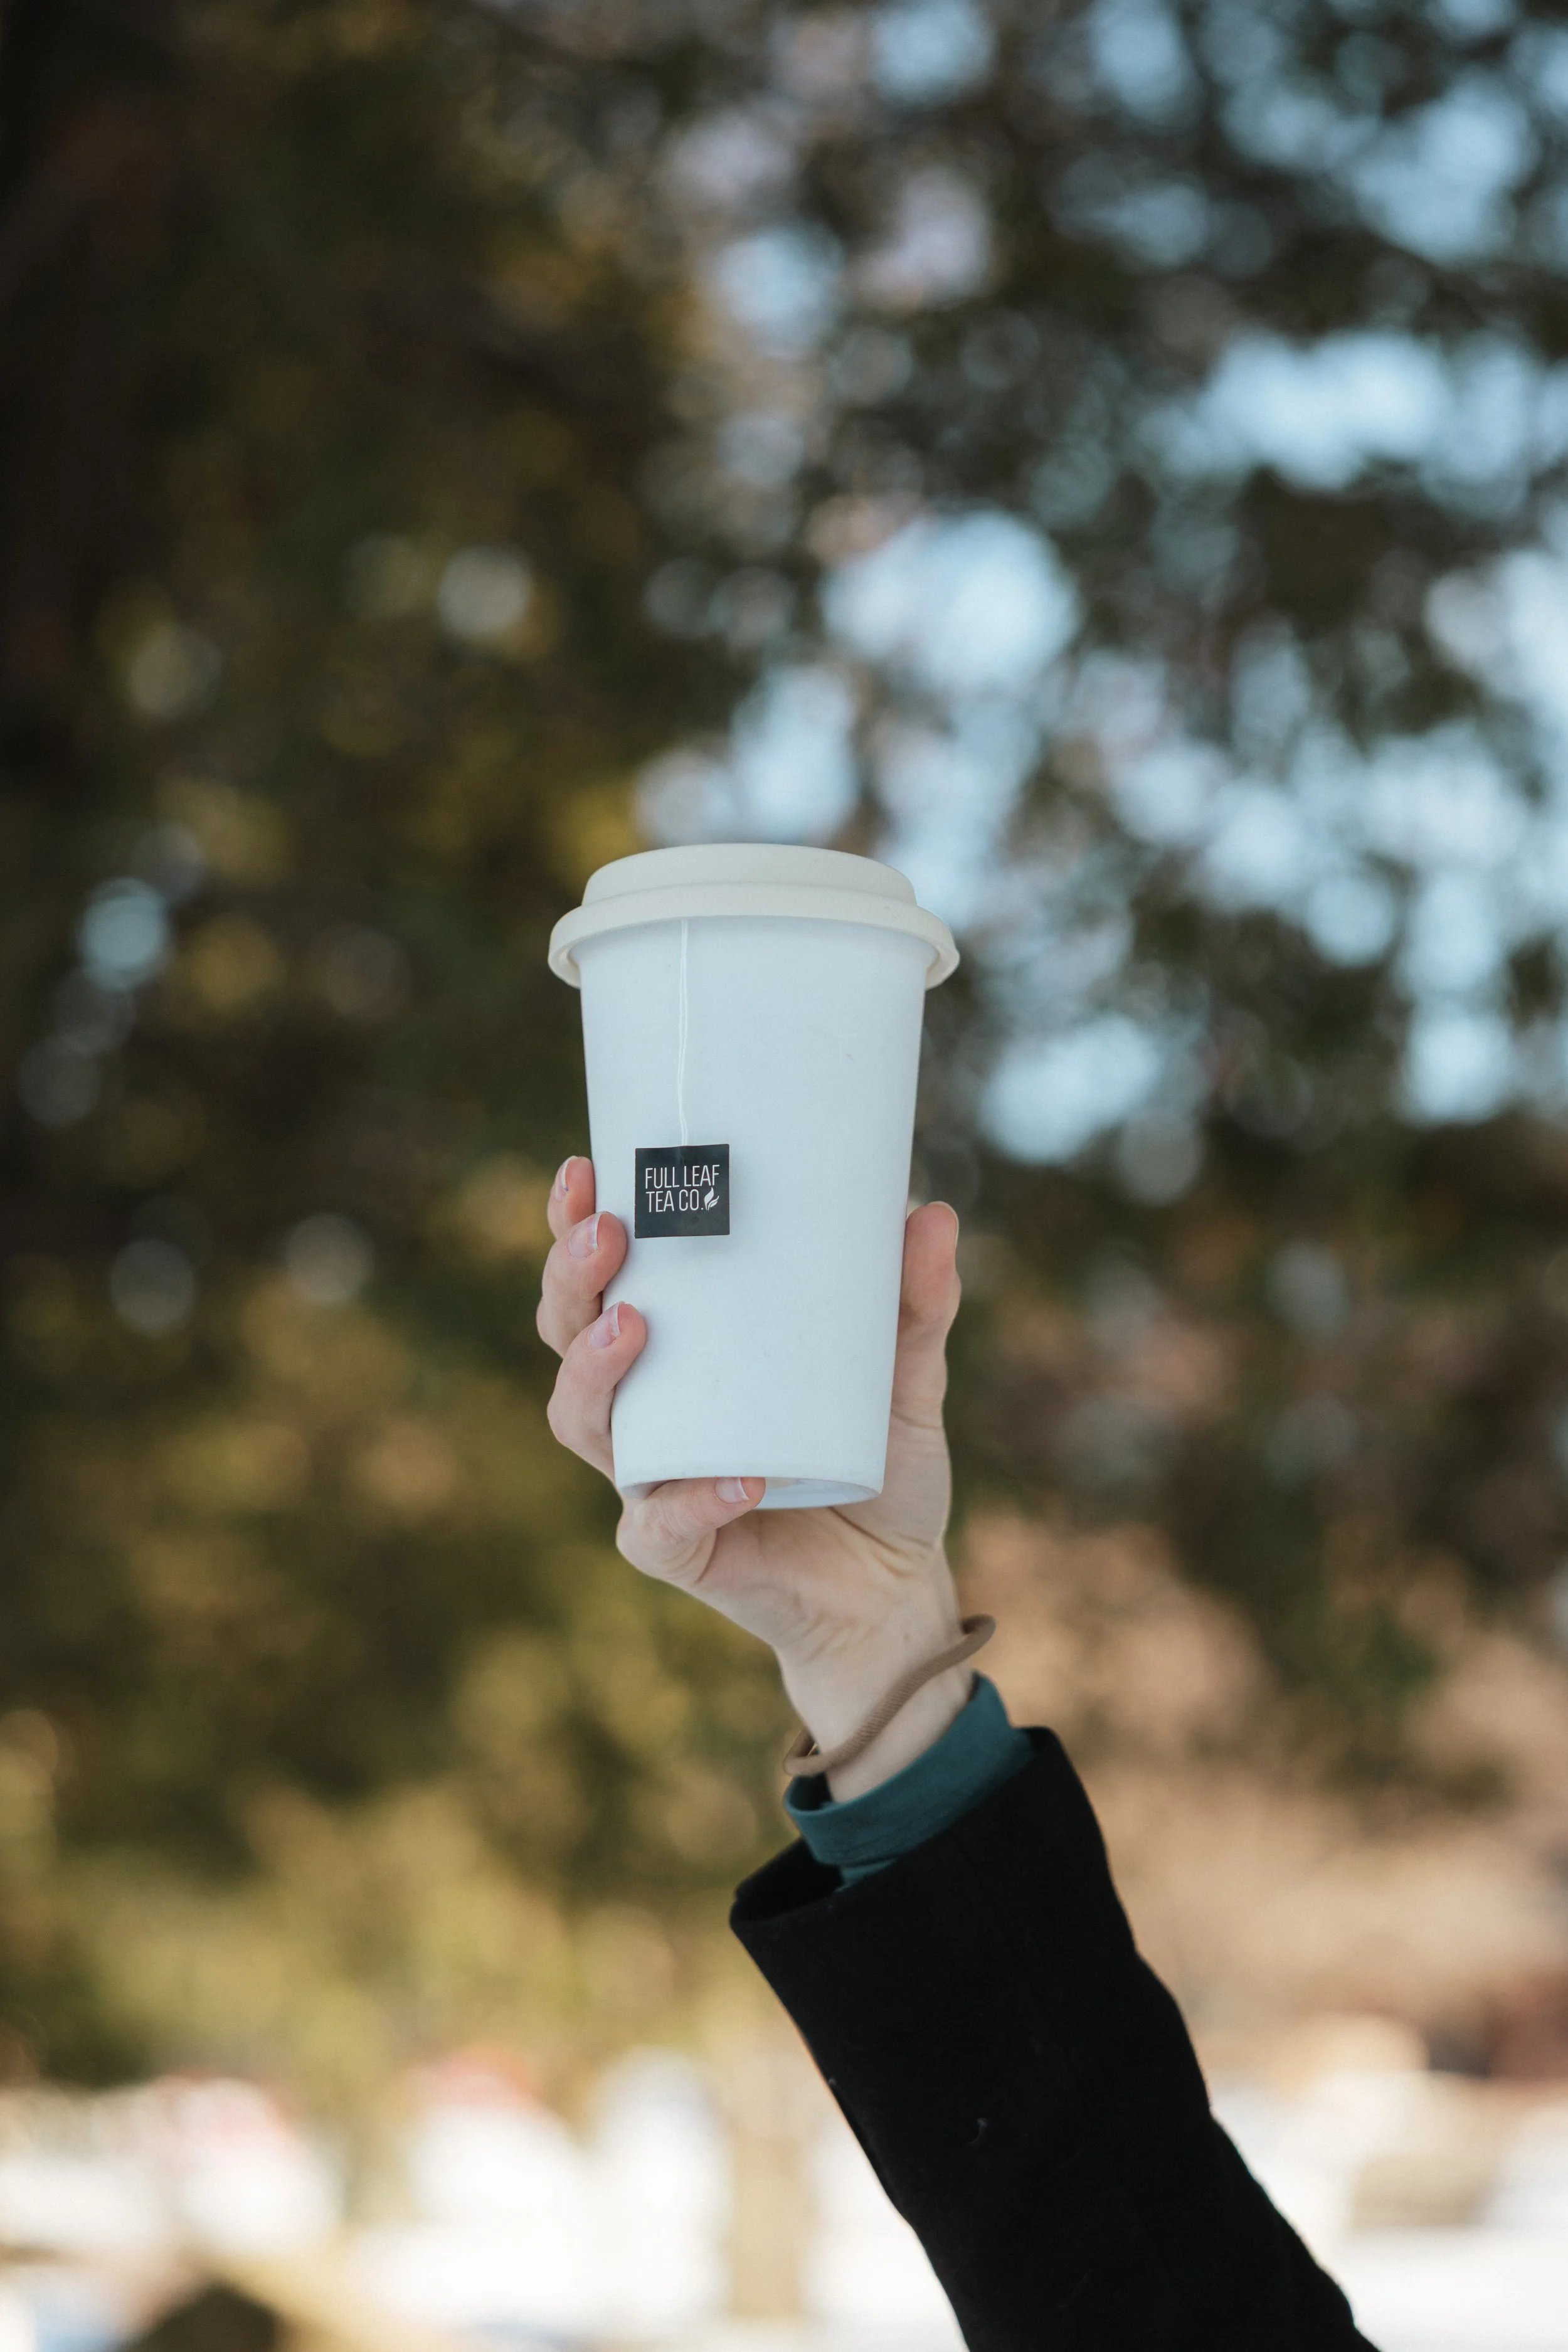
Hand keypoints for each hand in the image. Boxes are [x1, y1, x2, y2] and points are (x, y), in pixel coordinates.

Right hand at [538, 1157, 969, 1797]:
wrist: (895, 1588)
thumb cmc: (879, 1466)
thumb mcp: (905, 1375)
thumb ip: (915, 1304)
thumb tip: (928, 1212)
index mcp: (677, 1357)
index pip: (600, 1281)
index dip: (572, 1228)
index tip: (584, 1167)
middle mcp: (647, 1415)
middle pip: (566, 1339)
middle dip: (571, 1281)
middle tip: (607, 1233)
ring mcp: (653, 1483)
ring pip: (582, 1423)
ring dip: (594, 1371)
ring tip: (633, 1324)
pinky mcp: (678, 1552)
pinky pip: (660, 1526)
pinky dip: (692, 1499)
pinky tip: (736, 1478)